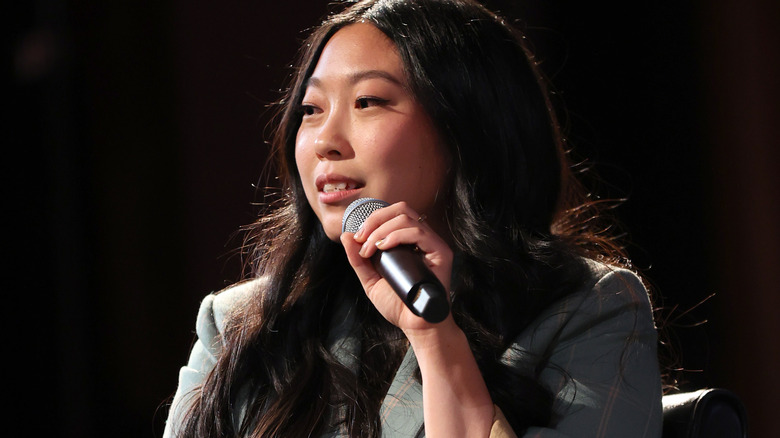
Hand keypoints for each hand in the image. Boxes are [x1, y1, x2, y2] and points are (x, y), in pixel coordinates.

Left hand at [340, 201, 453, 330]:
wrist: (415, 326)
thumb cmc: (398, 305)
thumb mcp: (370, 280)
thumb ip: (358, 260)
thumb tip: (346, 236)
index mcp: (408, 241)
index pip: (392, 214)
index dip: (372, 219)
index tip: (357, 238)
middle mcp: (422, 239)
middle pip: (400, 209)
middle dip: (375, 219)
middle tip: (361, 238)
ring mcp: (432, 244)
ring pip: (406, 218)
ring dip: (381, 230)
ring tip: (370, 248)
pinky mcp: (441, 252)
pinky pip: (419, 232)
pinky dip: (396, 235)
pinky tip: (383, 247)